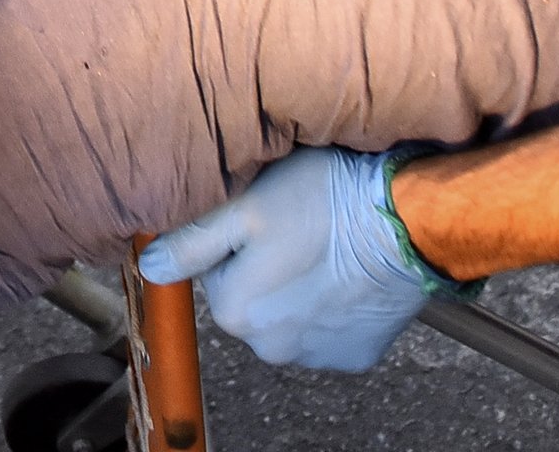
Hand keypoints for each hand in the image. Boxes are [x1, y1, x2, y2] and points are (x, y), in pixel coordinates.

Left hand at [139, 148, 456, 370]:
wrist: (407, 224)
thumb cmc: (323, 203)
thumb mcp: (244, 208)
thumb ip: (192, 241)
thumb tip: (150, 268)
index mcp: (235, 312)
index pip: (215, 272)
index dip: (235, 240)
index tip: (263, 217)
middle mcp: (270, 347)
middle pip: (251, 298)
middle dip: (265, 268)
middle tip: (296, 228)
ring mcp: (315, 355)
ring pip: (288, 315)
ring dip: (297, 288)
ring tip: (323, 248)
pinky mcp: (355, 355)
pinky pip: (328, 328)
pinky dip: (332, 305)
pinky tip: (346, 274)